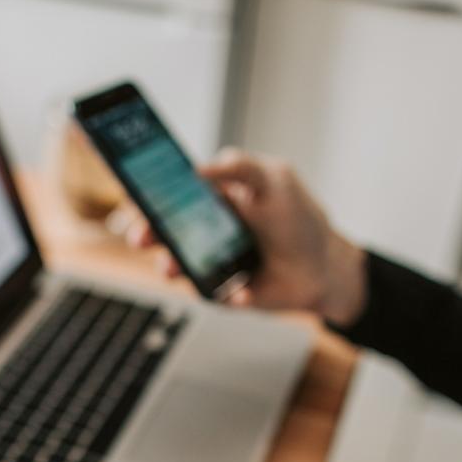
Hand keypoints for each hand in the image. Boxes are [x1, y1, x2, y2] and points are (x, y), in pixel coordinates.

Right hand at [111, 148, 368, 326]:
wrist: (325, 268)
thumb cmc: (299, 219)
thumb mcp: (275, 180)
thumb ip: (239, 166)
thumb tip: (197, 168)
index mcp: (212, 199)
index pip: (170, 193)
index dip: (149, 196)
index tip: (136, 198)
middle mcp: (205, 230)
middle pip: (163, 230)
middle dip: (146, 233)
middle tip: (141, 237)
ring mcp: (210, 262)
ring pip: (177, 265)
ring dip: (171, 266)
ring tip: (173, 269)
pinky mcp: (222, 291)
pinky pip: (211, 294)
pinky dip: (226, 293)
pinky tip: (244, 290)